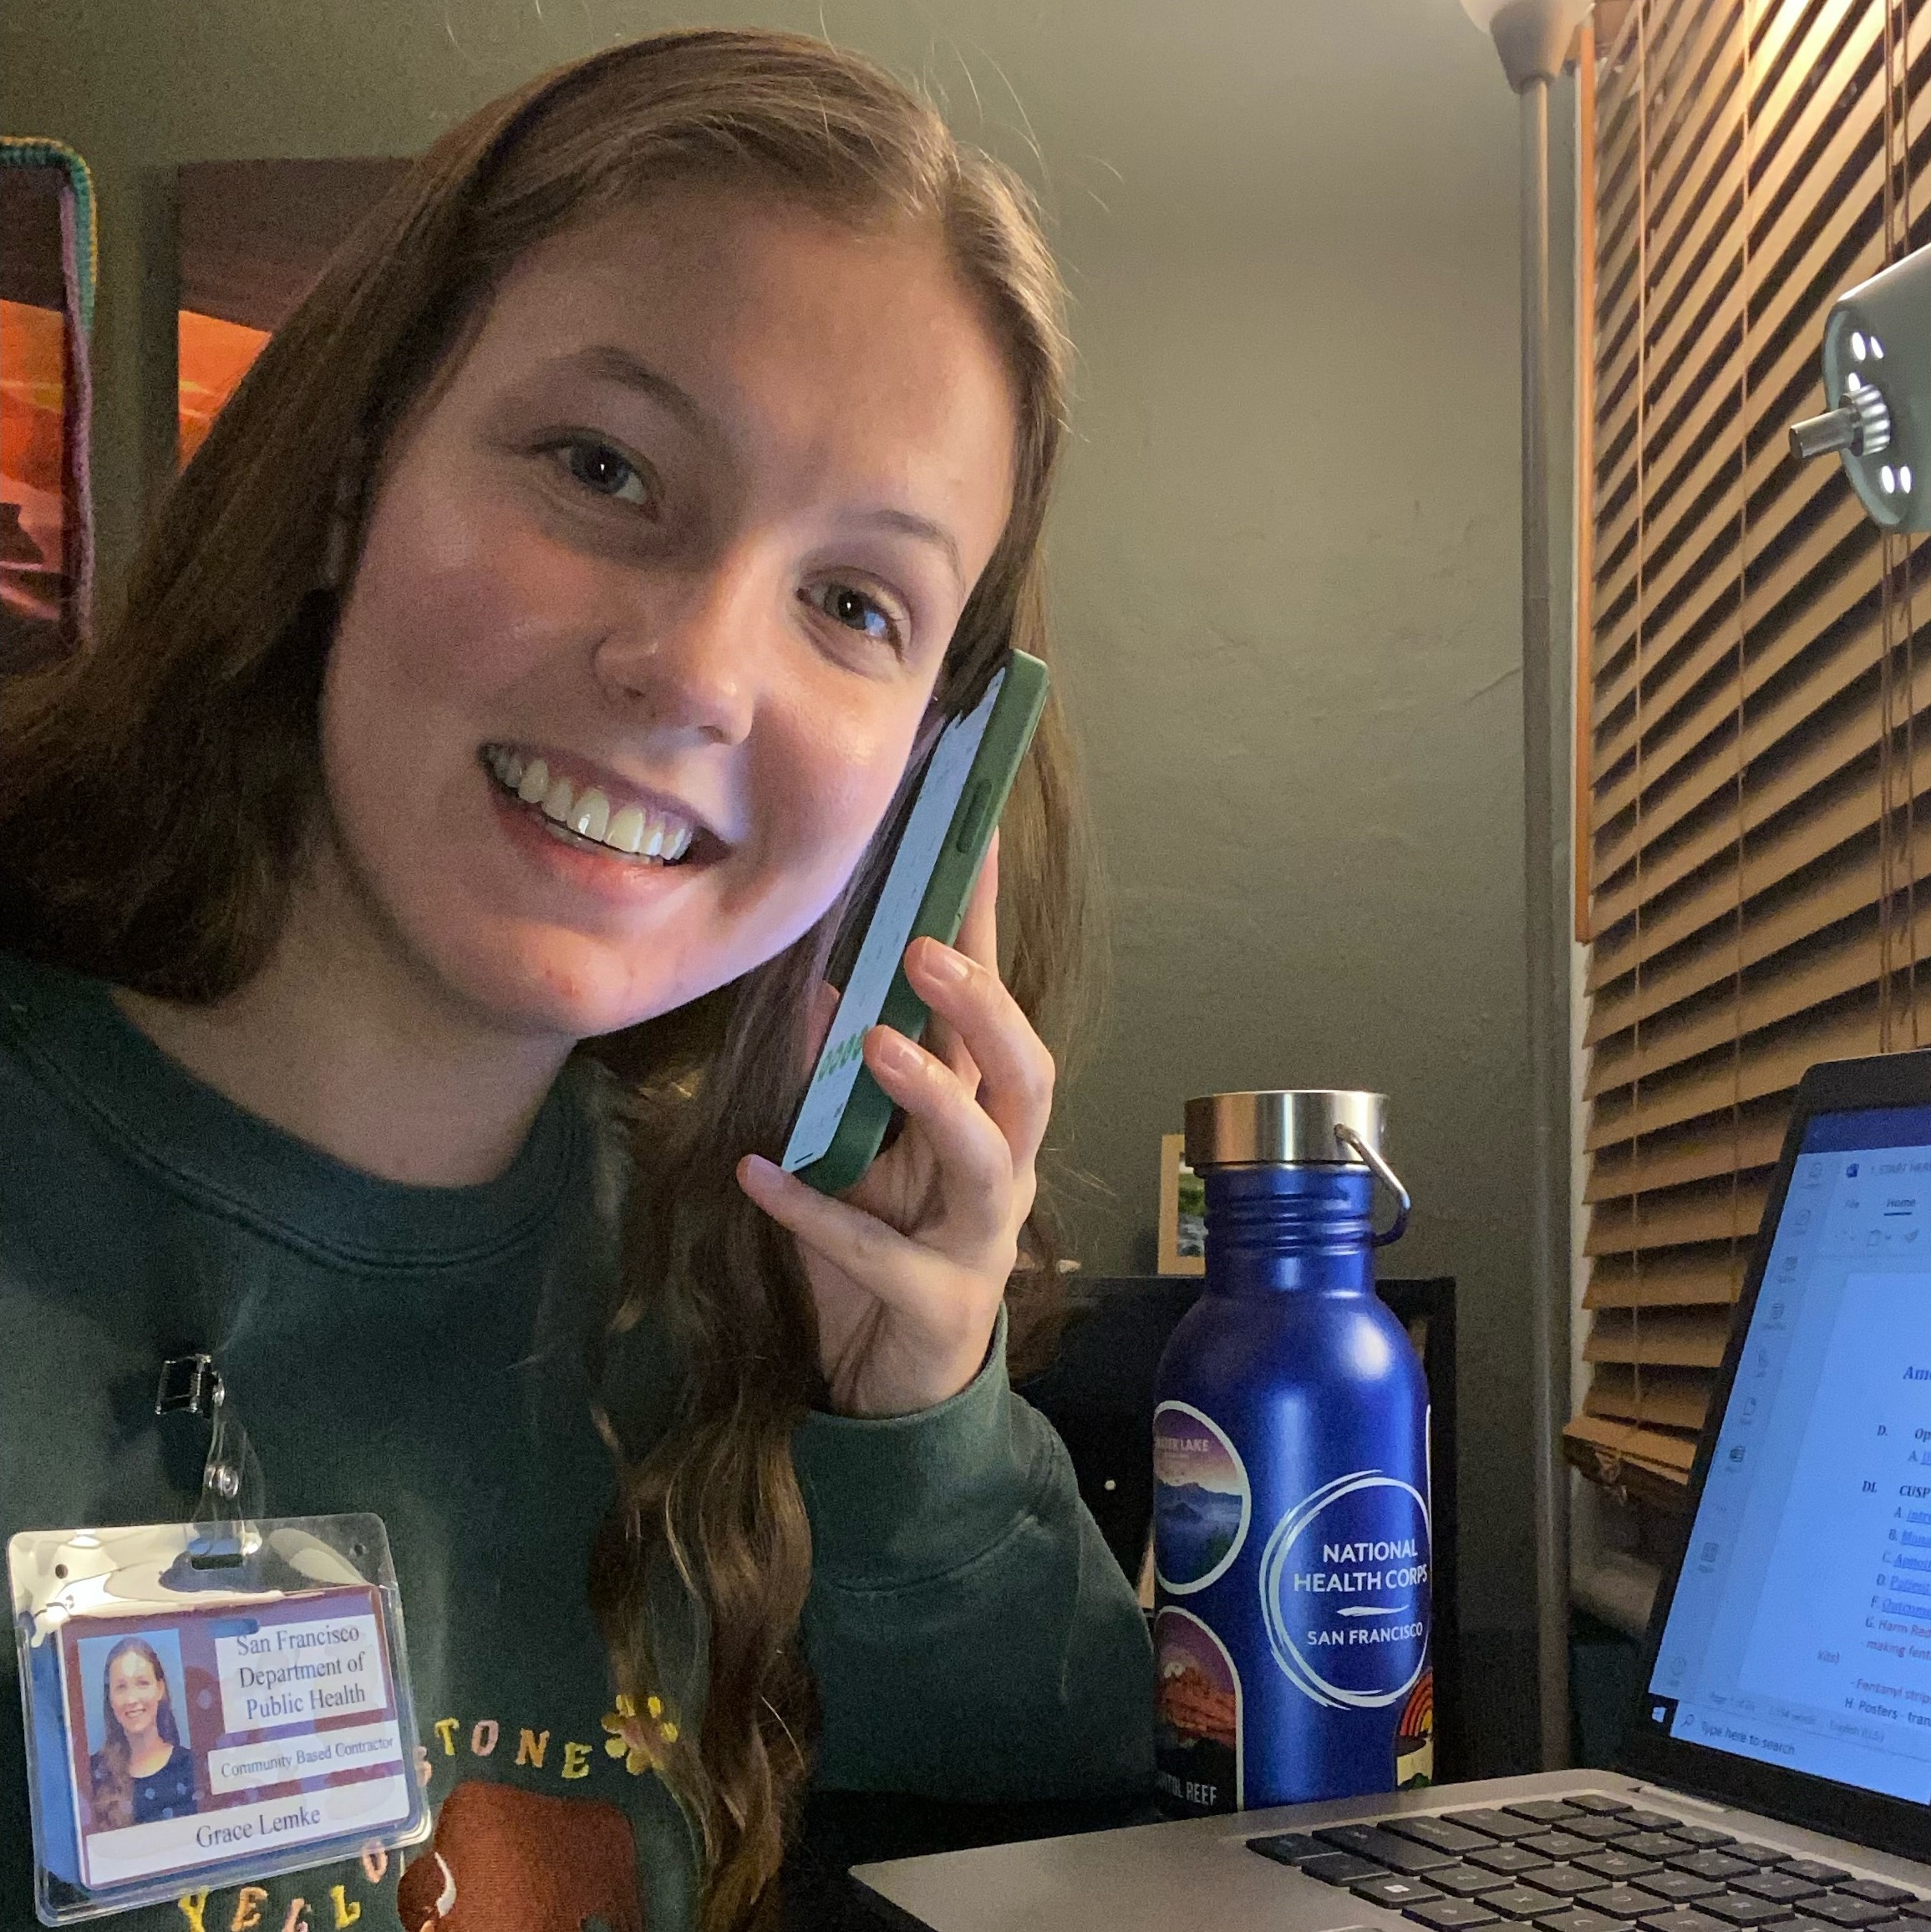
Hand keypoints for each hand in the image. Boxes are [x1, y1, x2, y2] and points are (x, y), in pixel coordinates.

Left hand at [734, 835, 1053, 1415]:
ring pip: (988, 1157)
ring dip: (933, 1095)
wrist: (891, 1384)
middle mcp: (1001, 1168)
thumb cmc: (879, 1250)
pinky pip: (879, 1251)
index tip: (976, 837)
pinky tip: (753, 1174)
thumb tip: (812, 984)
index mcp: (984, 1118)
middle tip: (923, 949)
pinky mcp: (940, 1302)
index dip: (989, 927)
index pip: (995, 1007)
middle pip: (1027, 1075)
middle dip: (985, 1008)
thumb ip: (841, 1078)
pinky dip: (814, 1210)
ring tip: (873, 1042)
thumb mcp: (854, 1153)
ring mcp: (981, 1238)